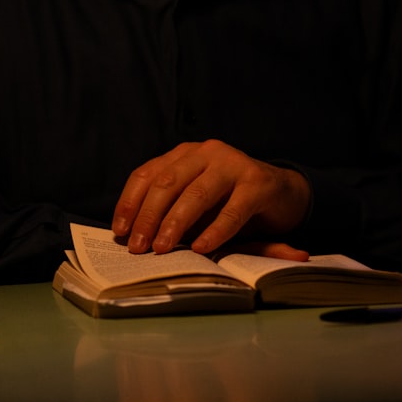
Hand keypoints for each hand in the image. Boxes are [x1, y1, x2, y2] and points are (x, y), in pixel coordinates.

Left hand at [111, 139, 310, 255]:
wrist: (282, 194)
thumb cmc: (229, 202)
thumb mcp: (195, 204)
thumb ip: (169, 212)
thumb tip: (130, 237)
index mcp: (184, 154)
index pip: (147, 174)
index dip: (130, 203)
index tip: (120, 231)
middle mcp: (205, 152)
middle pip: (167, 183)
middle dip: (148, 217)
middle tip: (138, 247)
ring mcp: (233, 164)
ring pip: (196, 194)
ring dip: (176, 224)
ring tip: (162, 249)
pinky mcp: (258, 182)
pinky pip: (233, 210)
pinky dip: (215, 231)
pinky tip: (202, 248)